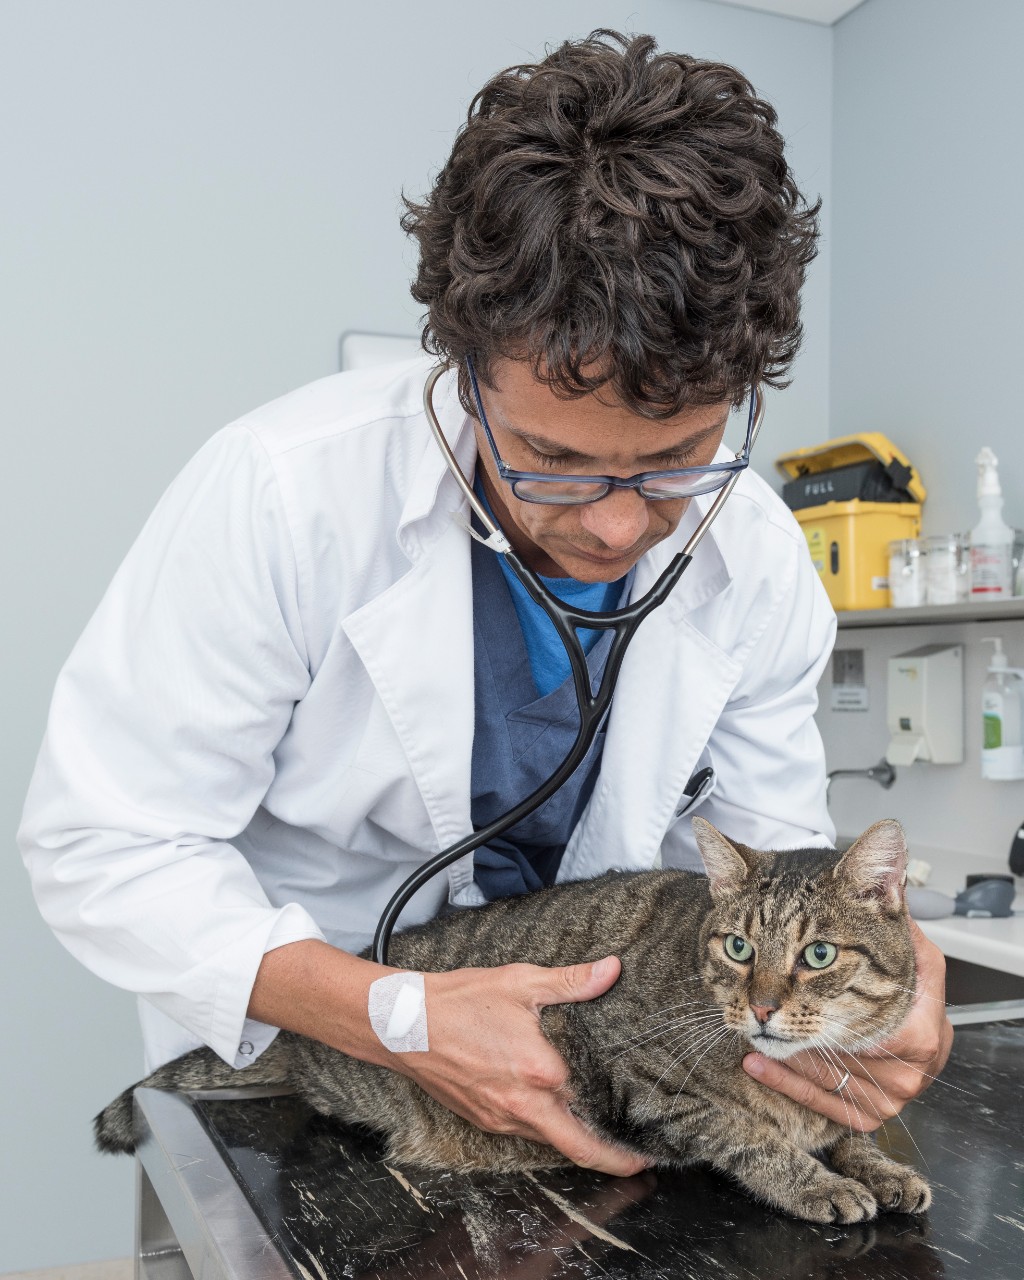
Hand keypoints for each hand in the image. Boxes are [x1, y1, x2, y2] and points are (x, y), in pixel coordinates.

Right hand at [392, 955, 648, 1176]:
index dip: (622, 1126)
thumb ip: (571, 981)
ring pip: (549, 1140)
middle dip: (612, 1160)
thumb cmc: (460, 1000)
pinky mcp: (482, 1119)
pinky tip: (556, 1110)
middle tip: (639, 1161)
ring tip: (605, 1130)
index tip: (647, 1135)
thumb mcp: (519, 982)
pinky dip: (547, 1128)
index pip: (593, 1111)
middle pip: (577, 1148)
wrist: (403, 1023)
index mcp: (539, 1071)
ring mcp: (499, 1116)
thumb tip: (612, 970)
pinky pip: (524, 1131)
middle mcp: (522, 1104)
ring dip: (577, 1140)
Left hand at [742, 920, 952, 1130]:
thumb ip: (886, 905)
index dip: (826, 1004)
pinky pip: (823, 1104)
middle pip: (842, 1052)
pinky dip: (785, 1081)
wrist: (917, 1024)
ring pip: (828, 1077)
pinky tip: (756, 1061)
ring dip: (784, 1053)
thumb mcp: (899, 938)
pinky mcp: (869, 1113)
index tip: (787, 987)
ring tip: (746, 1029)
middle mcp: (909, 1069)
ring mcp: (890, 1095)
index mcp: (920, 1028)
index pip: (871, 1024)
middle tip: (760, 1009)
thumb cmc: (903, 976)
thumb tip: (879, 852)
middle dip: (799, 1026)